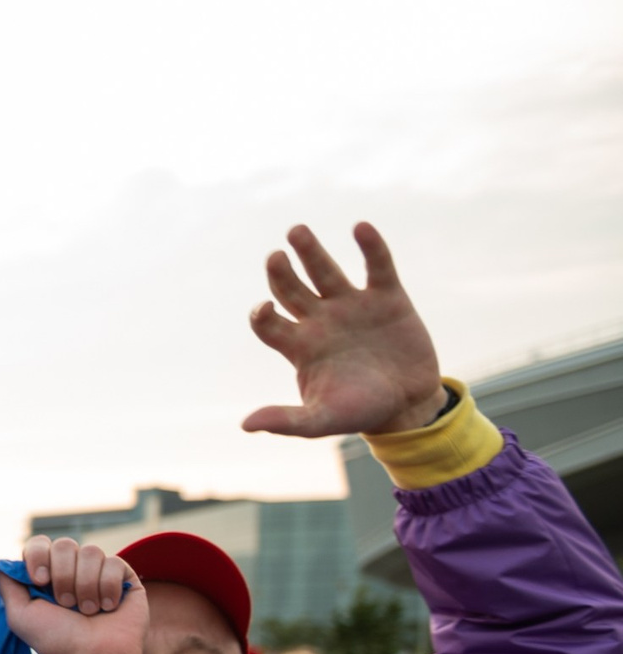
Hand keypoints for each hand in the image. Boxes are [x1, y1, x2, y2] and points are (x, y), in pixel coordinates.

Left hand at [0, 537, 147, 653]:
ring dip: (85, 585)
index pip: (40, 544)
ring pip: (91, 552)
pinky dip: (108, 587)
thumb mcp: (19, 615)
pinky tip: (108, 608)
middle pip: (65, 545)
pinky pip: (115, 563)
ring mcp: (98, 572)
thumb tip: (0, 560)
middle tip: (66, 605)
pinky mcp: (124, 578)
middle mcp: (72, 569)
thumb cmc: (55, 641)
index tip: (40, 581)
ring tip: (88, 611)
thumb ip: (8, 584)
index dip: (39, 556)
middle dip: (63, 576)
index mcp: (47, 575)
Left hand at [241, 223, 446, 438]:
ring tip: (296, 231)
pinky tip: (360, 228)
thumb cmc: (359, 413)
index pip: (269, 323)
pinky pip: (377, 266)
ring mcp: (352, 306)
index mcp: (300, 346)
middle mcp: (321, 321)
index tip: (264, 307)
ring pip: (325, 271)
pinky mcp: (387, 298)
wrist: (407, 405)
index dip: (262, 314)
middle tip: (275, 256)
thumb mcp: (321, 421)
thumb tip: (246, 425)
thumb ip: (286, 421)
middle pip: (291, 290)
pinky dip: (371, 247)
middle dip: (281, 273)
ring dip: (311, 251)